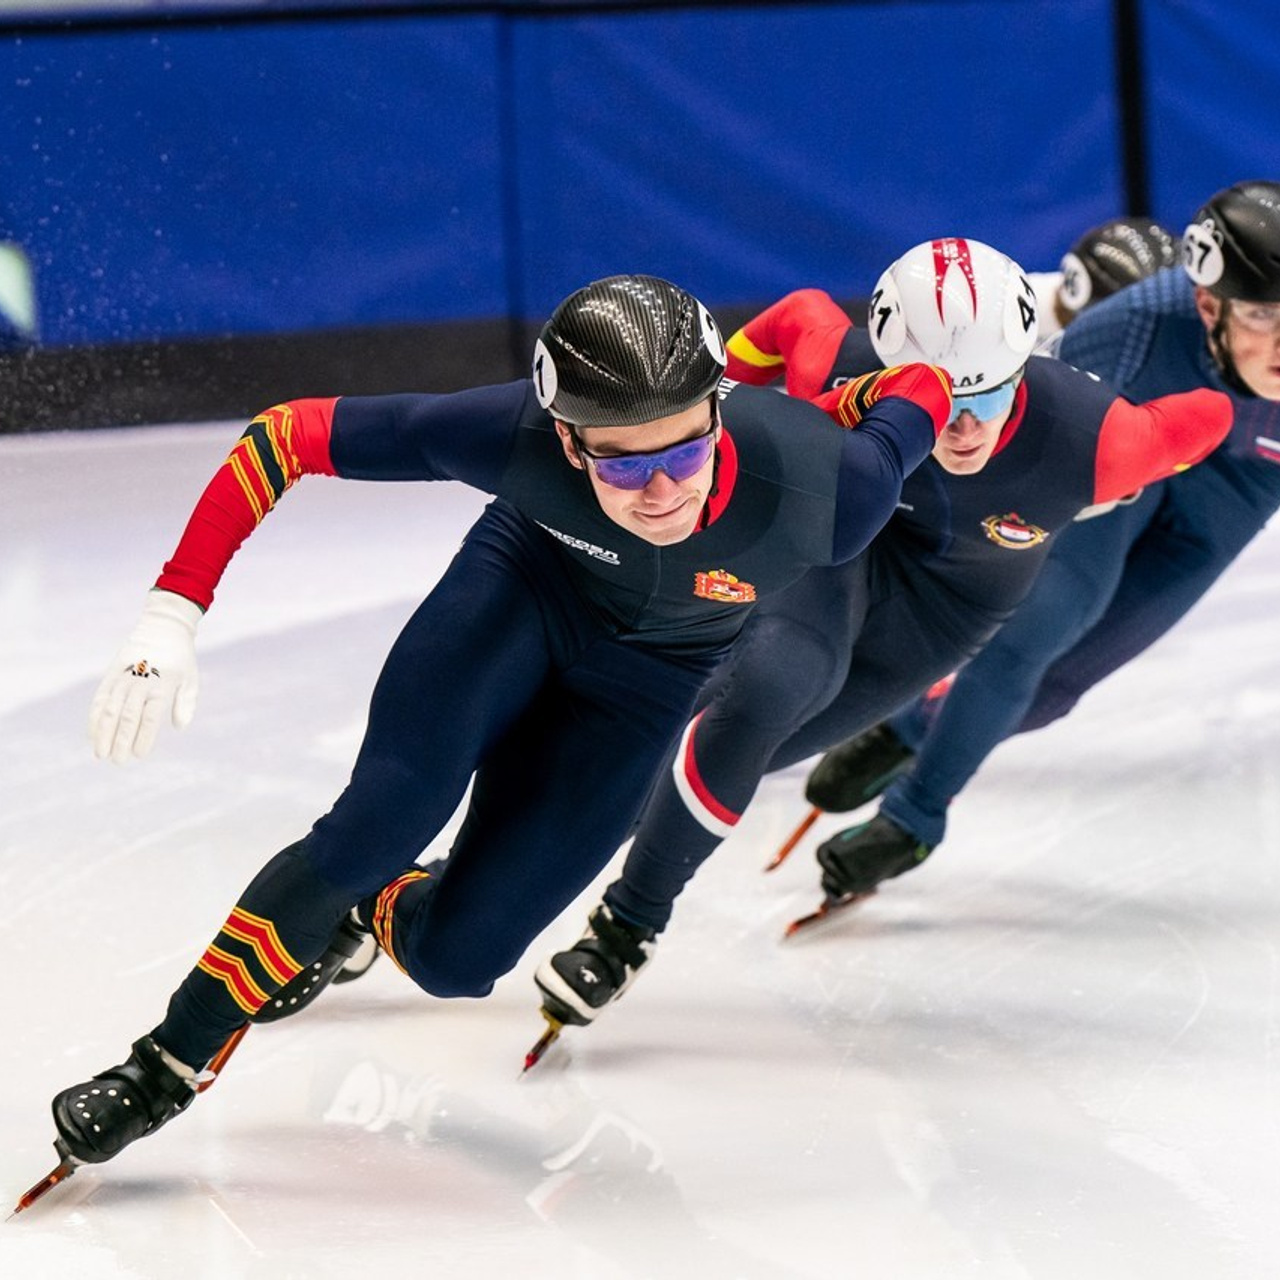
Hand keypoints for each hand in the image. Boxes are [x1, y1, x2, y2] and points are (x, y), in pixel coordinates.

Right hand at [89, 589, 203, 762]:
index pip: (150, 717)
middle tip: (118, 761)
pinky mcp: (111, 673)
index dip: (143, 738)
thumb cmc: (181, 658)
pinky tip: (92, 734)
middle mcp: (141, 681)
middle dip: (121, 741)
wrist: (162, 627)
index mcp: (162, 684)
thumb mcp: (191, 678)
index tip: (139, 755)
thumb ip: (186, 703)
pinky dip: (94, 717)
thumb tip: (178, 727)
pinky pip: (100, 698)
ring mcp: (124, 677)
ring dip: (103, 733)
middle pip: (127, 716)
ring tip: (100, 754)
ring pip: (109, 709)